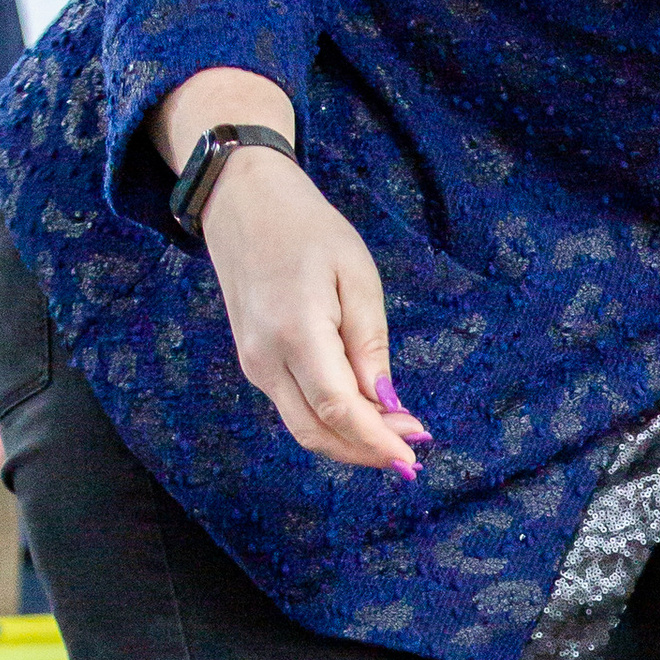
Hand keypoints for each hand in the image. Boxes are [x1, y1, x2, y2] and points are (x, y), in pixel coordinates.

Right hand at [196, 148, 429, 474]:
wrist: (244, 204)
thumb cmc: (308, 230)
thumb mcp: (357, 277)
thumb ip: (370, 345)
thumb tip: (387, 403)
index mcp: (295, 332)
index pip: (339, 409)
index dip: (378, 440)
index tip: (415, 455)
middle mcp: (266, 359)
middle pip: (318, 432)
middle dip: (367, 450)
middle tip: (412, 450)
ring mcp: (254, 364)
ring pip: (304, 427)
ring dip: (350, 441)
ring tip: (395, 433)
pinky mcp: (254, 363)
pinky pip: (295, 407)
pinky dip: (331, 421)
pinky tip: (364, 413)